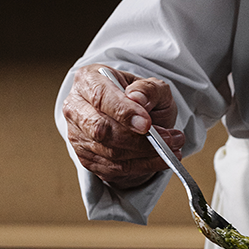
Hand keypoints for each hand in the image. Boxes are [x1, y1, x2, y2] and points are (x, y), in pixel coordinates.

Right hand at [62, 65, 184, 188]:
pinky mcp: (85, 157)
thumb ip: (148, 89)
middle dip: (137, 139)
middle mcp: (75, 107)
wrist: (137, 120)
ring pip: (109, 152)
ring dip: (145, 154)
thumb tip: (138, 98)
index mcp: (88, 80)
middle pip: (100, 129)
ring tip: (172, 147)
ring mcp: (77, 135)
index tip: (147, 124)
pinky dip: (141, 166)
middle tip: (168, 139)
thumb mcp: (153, 87)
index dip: (124, 112)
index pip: (100, 97)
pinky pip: (113, 168)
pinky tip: (160, 159)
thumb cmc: (142, 99)